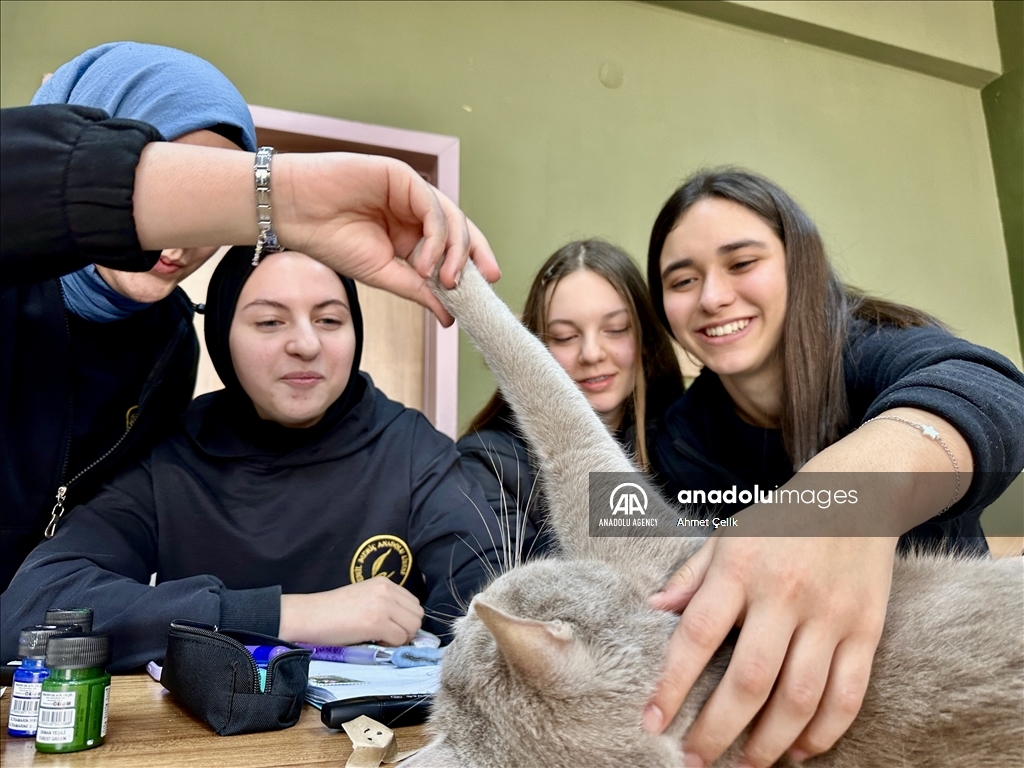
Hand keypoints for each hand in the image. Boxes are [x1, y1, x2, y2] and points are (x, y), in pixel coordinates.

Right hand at [272, 152, 500, 325]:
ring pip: (450, 219)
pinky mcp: (402, 176)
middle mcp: (414, 211)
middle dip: (474, 257)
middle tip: (480, 284)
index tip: (481, 294)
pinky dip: (435, 237)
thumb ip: (417, 290)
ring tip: (442, 280)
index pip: (451, 247)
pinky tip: (423, 262)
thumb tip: (449, 316)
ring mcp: (410, 192)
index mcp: (411, 233)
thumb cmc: (330, 239)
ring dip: (452, 253)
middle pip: (459, 230)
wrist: (294, 213)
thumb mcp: (382, 274)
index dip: (470, 267)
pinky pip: (431, 206)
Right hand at [278, 577, 424, 646]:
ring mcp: (383, 605)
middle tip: (387, 637)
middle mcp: (387, 590)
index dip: (406, 620)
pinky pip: (399, 639)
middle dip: (407, 630)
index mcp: (384, 583)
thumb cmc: (332, 611)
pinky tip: (372, 642)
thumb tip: (405, 623)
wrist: (308, 616)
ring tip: (379, 639)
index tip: (391, 628)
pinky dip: (390, 646)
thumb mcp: (364, 598)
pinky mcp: (376, 622)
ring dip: (400, 638)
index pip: (414, 603)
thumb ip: (385, 603)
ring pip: (412, 628)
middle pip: (417, 615)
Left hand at [645, 533, 896, 766]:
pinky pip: (846, 695)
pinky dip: (822, 733)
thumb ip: (691, 576)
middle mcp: (784, 594)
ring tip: (742, 765)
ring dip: (767, 744)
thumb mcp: (727, 536)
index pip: (697, 635)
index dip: (671, 684)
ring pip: (798, 698)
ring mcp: (830, 615)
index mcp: (740, 567)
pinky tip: (797, 751)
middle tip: (693, 761)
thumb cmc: (780, 521)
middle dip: (716, 731)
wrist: (858, 494)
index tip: (651, 722)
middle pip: (748, 680)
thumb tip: (654, 611)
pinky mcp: (866, 631)